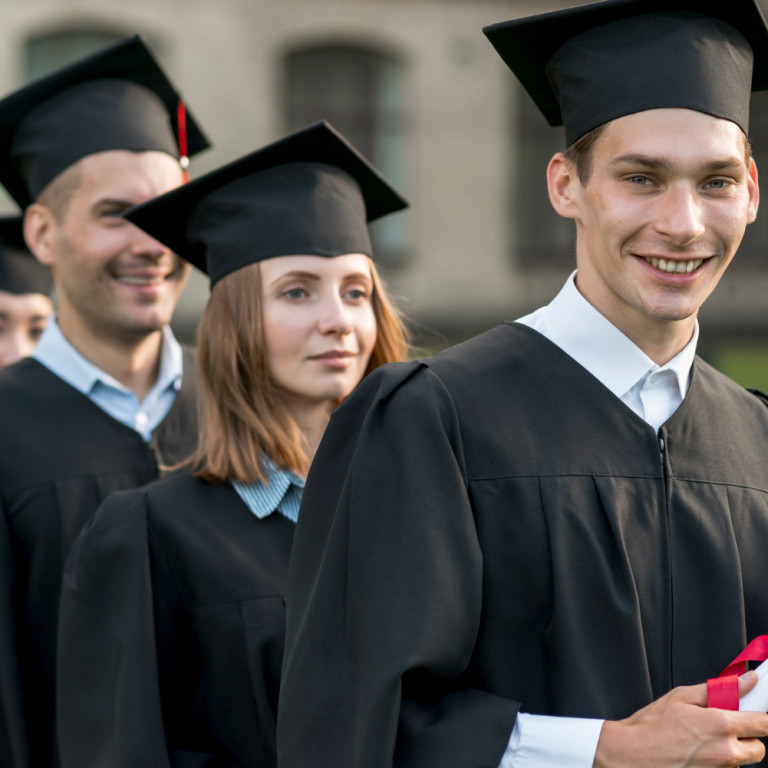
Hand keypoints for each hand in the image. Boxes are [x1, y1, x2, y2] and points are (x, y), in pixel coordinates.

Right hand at [594, 671, 767, 766]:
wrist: (632, 755)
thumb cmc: (652, 725)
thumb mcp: (681, 697)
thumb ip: (717, 689)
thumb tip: (746, 681)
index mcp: (720, 724)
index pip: (763, 723)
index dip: (760, 716)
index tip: (755, 712)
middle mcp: (727, 752)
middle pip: (759, 748)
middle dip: (746, 737)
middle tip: (723, 727)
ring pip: (740, 761)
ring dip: (729, 750)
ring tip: (701, 741)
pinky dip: (716, 762)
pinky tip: (695, 753)